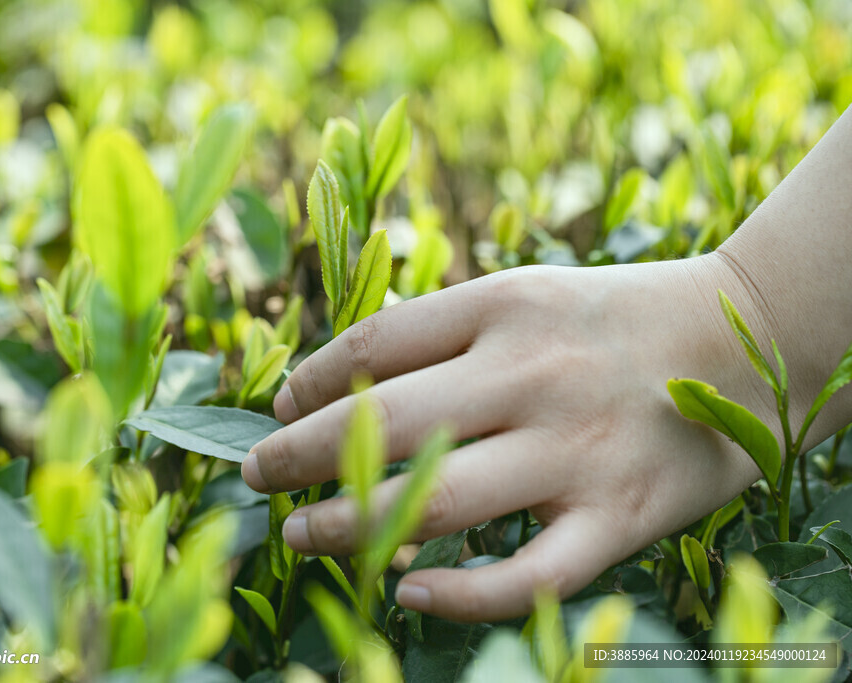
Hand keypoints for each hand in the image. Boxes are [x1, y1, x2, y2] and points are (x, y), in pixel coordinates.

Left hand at [242, 256, 777, 621]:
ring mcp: (577, 451)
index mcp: (503, 307)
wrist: (744, 336)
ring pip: (436, 503)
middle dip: (300, 457)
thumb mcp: (523, 296)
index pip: (375, 345)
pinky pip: (528, 576)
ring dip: (349, 525)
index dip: (309, 383)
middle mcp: (533, 375)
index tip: (278, 411)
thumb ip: (438, 333)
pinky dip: (460, 596)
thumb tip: (334, 385)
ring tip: (300, 536)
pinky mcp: (622, 517)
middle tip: (257, 478)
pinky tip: (409, 593)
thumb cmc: (610, 319)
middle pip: (385, 425)